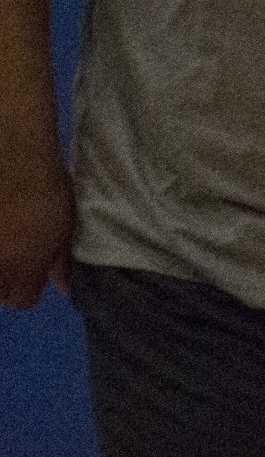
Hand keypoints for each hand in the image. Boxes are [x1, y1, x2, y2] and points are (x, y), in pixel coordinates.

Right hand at [0, 152, 75, 310]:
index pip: (22, 301)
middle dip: (6, 278)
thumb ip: (62, 260)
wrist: (11, 156)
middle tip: (15, 252)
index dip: (29, 286)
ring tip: (7, 235)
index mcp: (25, 268)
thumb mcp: (66, 226)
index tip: (32, 269)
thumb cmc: (46, 188)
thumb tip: (63, 287)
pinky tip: (1, 222)